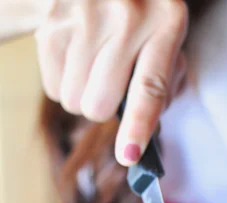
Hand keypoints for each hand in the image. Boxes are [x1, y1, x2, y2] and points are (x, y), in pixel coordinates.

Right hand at [35, 0, 187, 164]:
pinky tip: (75, 56)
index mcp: (167, 23)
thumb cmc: (140, 25)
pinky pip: (53, 88)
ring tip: (92, 65)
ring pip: (74, 101)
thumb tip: (144, 135)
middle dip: (103, 108)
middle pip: (101, 105)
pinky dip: (63, 83)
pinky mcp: (54, 22)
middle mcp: (129, 15)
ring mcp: (87, 15)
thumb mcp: (165, 43)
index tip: (128, 156)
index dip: (138, 126)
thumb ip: (166, 88)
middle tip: (108, 85)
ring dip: (82, 96)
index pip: (150, 87)